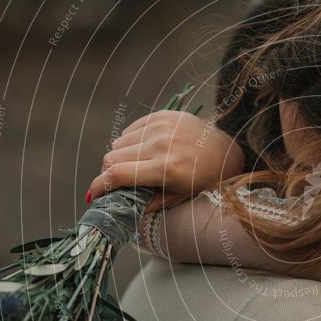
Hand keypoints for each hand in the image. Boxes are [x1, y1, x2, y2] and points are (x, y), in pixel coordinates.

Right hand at [87, 110, 244, 212]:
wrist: (228, 153)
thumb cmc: (204, 181)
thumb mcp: (178, 197)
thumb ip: (147, 202)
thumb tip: (119, 205)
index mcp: (164, 168)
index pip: (116, 174)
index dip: (98, 186)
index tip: (92, 195)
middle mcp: (160, 144)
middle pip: (111, 157)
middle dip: (109, 173)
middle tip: (118, 183)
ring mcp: (161, 126)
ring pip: (118, 142)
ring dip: (120, 157)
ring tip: (138, 166)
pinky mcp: (163, 115)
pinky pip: (131, 129)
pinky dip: (131, 142)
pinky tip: (145, 150)